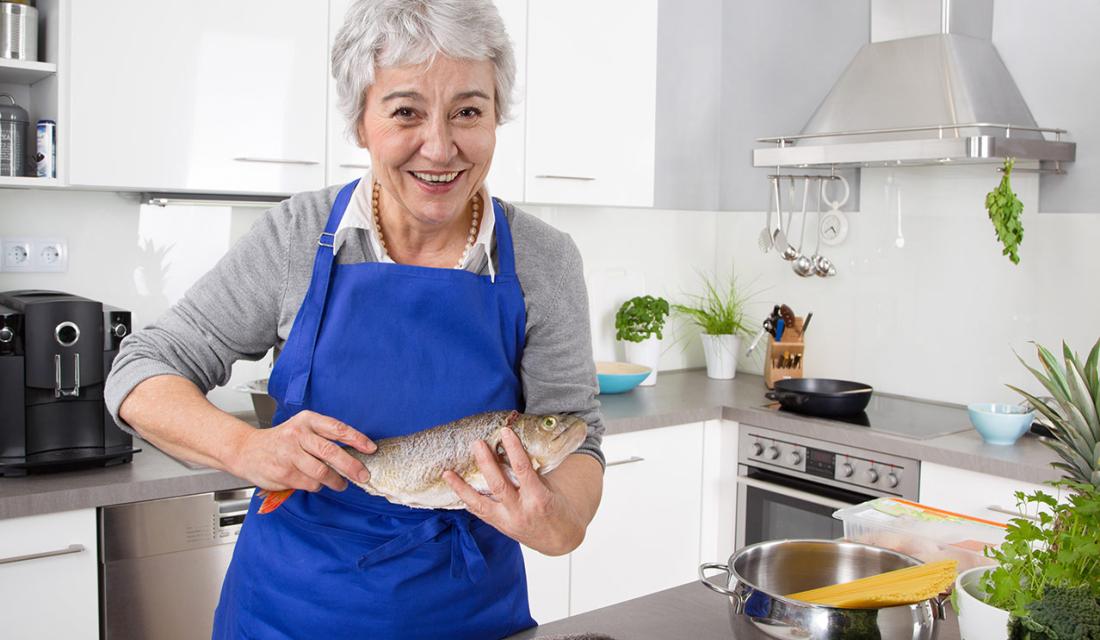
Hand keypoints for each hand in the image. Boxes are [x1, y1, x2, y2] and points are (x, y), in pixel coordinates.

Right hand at [229, 410, 375, 492]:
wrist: (247, 450)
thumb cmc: (282, 440)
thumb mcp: (302, 429)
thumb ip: (324, 437)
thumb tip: (355, 452)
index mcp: (307, 420)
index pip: (337, 428)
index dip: (357, 439)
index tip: (371, 448)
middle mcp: (298, 435)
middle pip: (331, 452)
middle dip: (351, 466)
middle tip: (363, 475)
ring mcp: (289, 455)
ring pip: (322, 472)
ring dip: (336, 481)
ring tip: (341, 483)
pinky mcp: (284, 473)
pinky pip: (310, 484)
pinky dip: (317, 486)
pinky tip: (315, 482)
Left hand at [443, 427, 585, 555]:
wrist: (559, 540)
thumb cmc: (558, 511)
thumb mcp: (551, 490)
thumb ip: (533, 474)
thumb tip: (514, 452)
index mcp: (538, 498)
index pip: (523, 469)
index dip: (513, 449)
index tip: (505, 432)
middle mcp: (520, 511)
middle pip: (498, 484)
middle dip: (485, 463)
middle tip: (477, 444)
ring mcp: (508, 521)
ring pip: (480, 503)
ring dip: (462, 487)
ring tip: (448, 473)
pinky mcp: (500, 527)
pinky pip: (479, 513)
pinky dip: (467, 501)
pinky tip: (455, 490)